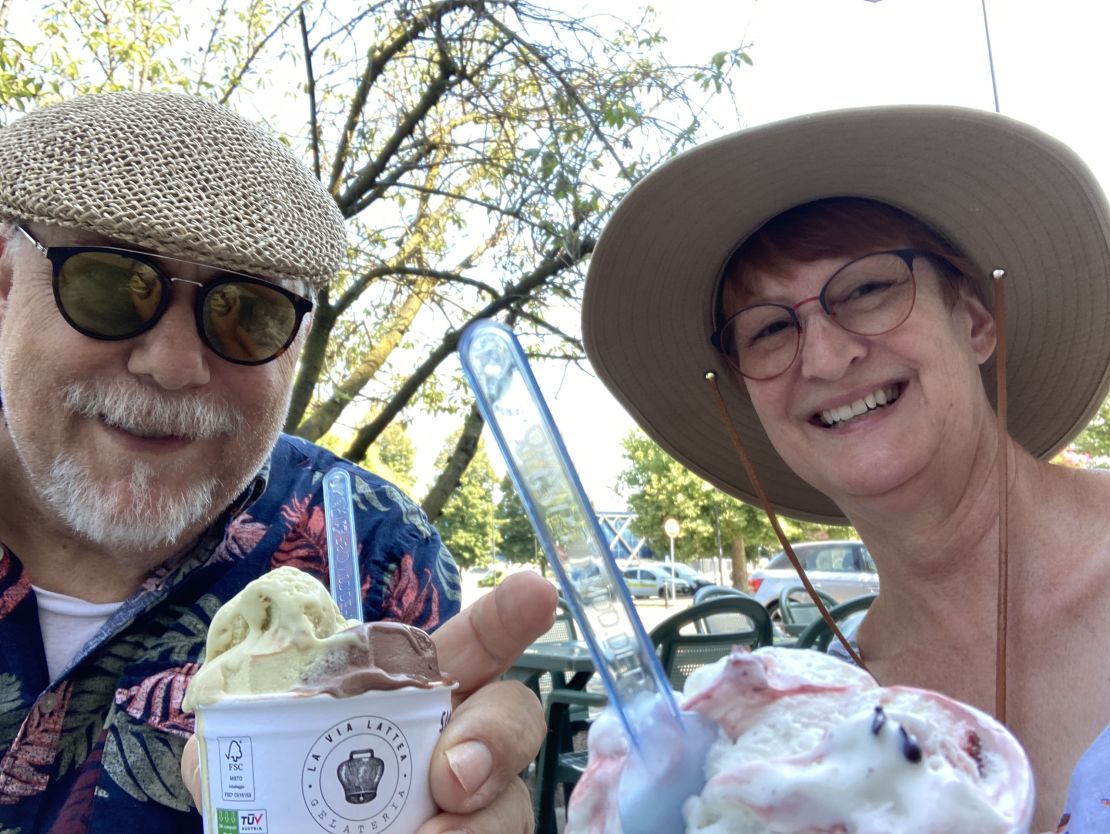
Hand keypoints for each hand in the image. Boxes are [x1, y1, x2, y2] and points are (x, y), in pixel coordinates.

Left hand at [180, 571, 557, 830]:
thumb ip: (243, 727)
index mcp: (408, 698)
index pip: (471, 646)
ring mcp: (477, 810)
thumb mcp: (243, 762)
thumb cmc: (274, 813)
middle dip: (498, 733)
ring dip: (480, 825)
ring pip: (515, 802)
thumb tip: (228, 726)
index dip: (506, 618)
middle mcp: (457, 745)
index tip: (535, 592)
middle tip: (451, 778)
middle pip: (513, 715)